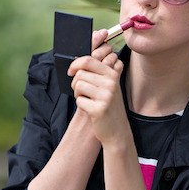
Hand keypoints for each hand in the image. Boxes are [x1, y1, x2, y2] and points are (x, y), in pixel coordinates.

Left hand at [67, 30, 129, 145]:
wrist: (117, 129)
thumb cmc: (109, 104)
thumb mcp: (109, 85)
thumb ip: (99, 70)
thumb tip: (79, 59)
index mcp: (112, 73)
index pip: (88, 60)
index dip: (75, 64)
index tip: (71, 71)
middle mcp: (111, 83)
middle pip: (80, 73)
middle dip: (76, 82)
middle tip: (82, 91)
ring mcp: (106, 96)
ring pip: (78, 85)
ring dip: (78, 93)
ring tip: (87, 99)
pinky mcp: (99, 109)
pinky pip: (79, 100)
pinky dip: (81, 104)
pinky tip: (90, 108)